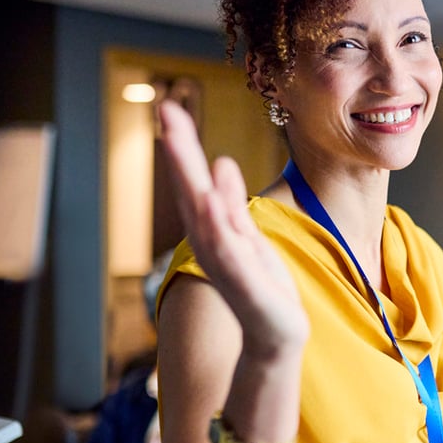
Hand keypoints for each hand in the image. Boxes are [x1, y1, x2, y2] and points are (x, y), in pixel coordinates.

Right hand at [158, 100, 308, 357]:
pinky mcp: (245, 285)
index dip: (183, 146)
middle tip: (167, 110)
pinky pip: (229, 250)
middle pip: (192, 190)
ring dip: (192, 179)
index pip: (195, 181)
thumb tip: (222, 163)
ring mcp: (226, 263)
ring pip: (205, 214)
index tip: (171, 107)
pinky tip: (211, 200)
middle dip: (180, 152)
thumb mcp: (250, 236)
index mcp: (214, 230)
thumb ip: (233, 202)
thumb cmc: (263, 287)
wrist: (276, 335)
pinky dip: (218, 225)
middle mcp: (212, 243)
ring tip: (181, 142)